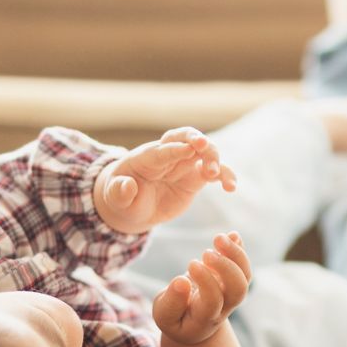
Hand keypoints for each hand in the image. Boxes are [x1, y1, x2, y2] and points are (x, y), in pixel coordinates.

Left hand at [94, 127, 237, 234]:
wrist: (132, 206)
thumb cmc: (120, 197)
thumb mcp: (115, 197)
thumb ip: (120, 192)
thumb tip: (128, 187)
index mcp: (145, 157)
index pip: (162, 149)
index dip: (175, 148)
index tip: (189, 147)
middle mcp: (167, 156)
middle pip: (186, 140)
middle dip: (196, 141)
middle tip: (205, 147)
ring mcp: (183, 166)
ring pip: (204, 153)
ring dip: (213, 159)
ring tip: (216, 175)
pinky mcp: (194, 178)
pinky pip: (214, 173)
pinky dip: (224, 177)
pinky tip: (231, 187)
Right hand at [152, 232, 252, 345]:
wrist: (193, 324)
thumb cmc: (175, 319)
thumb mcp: (164, 315)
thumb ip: (172, 301)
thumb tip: (181, 281)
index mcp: (205, 318)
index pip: (213, 301)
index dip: (206, 282)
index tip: (191, 264)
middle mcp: (225, 307)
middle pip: (238, 289)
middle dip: (227, 267)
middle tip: (207, 253)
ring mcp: (232, 293)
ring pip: (245, 276)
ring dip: (236, 254)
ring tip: (218, 238)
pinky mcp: (233, 280)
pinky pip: (244, 266)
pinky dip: (239, 249)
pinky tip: (233, 235)